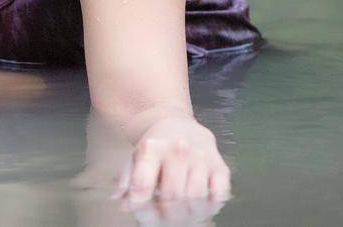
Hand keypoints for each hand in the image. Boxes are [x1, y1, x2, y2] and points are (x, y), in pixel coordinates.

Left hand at [112, 115, 231, 209]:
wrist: (180, 126)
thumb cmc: (156, 148)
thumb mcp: (135, 157)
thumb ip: (127, 181)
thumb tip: (121, 202)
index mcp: (153, 147)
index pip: (144, 183)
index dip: (140, 203)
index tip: (138, 209)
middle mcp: (179, 149)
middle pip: (173, 196)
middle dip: (167, 214)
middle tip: (165, 217)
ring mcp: (202, 157)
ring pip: (196, 197)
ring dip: (188, 212)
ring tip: (181, 213)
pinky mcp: (221, 167)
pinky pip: (219, 194)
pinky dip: (210, 206)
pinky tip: (200, 204)